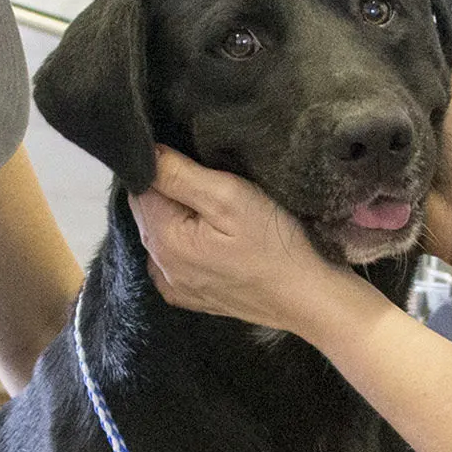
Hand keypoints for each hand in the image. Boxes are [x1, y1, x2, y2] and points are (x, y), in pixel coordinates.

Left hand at [130, 148, 378, 340]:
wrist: (310, 299)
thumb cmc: (276, 243)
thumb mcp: (230, 197)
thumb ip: (180, 174)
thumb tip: (143, 152)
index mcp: (162, 238)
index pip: (142, 187)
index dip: (164, 168)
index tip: (196, 162)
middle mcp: (159, 265)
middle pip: (149, 212)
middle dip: (170, 192)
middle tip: (213, 183)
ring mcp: (175, 286)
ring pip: (162, 235)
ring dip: (179, 218)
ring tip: (217, 210)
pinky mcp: (193, 298)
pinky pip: (175, 261)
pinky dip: (186, 245)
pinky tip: (214, 240)